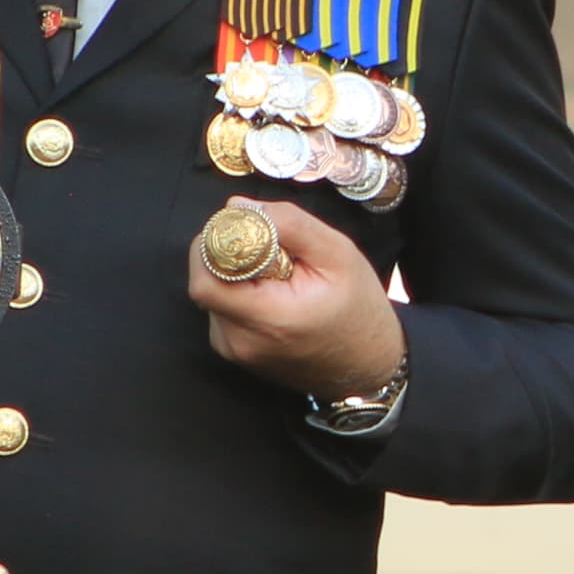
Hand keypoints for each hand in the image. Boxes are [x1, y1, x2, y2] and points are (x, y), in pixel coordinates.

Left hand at [187, 198, 407, 405]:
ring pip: (212, 293)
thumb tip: (237, 207)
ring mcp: (235, 351)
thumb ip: (289, 224)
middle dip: (227, 252)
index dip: (215, 243)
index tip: (244, 227)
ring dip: (234, 273)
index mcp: (267, 319)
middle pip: (206, 282)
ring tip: (276, 273)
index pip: (206, 278)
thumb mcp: (338, 253)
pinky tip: (273, 292)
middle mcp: (241, 341)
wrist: (368, 366)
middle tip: (264, 244)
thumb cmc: (359, 311)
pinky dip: (239, 292)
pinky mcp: (235, 353)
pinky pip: (221, 309)